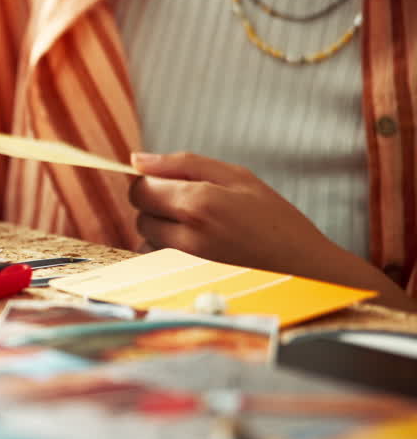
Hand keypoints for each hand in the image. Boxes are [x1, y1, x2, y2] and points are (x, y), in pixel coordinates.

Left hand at [128, 151, 339, 275]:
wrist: (302, 267)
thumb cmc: (274, 218)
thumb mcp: (236, 176)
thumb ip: (181, 164)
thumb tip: (136, 158)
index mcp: (198, 202)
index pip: (141, 188)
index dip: (152, 181)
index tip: (172, 182)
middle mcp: (186, 234)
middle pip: (140, 212)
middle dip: (156, 203)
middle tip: (192, 202)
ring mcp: (184, 262)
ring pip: (146, 236)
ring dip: (161, 226)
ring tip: (201, 224)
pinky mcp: (185, 280)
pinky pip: (156, 258)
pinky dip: (167, 248)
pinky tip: (199, 244)